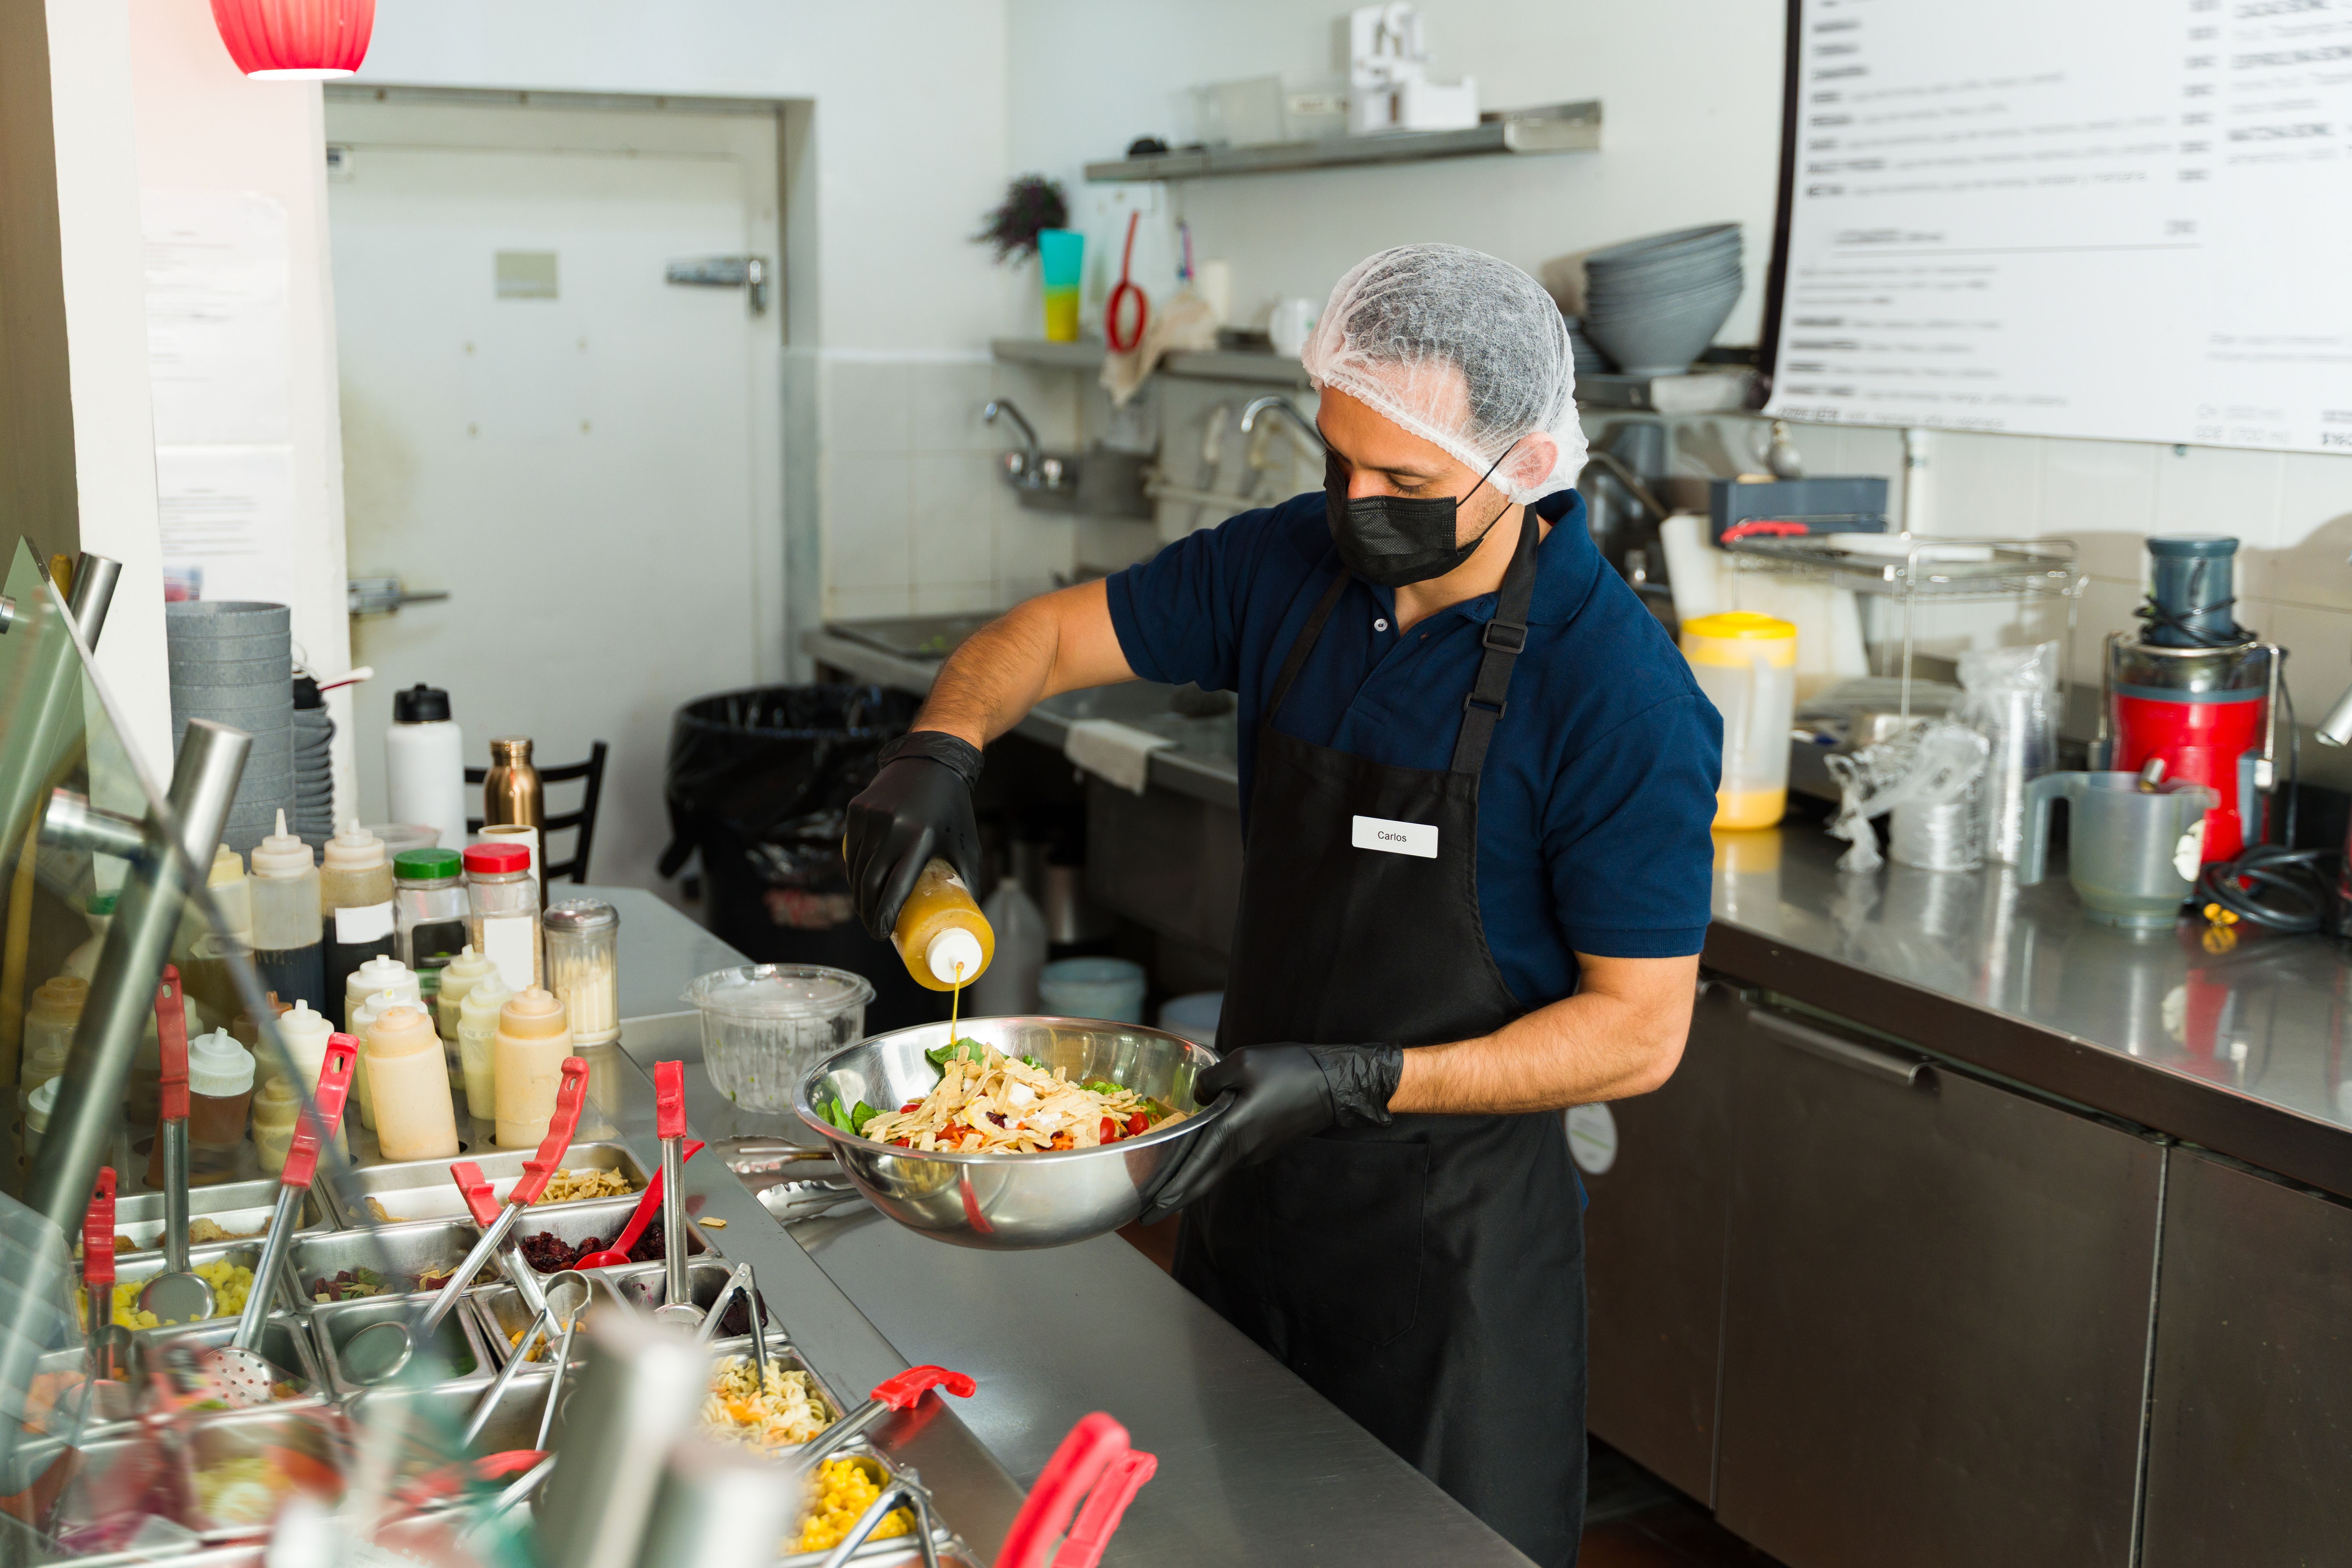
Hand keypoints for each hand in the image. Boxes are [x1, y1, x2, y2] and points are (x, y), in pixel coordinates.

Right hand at [844, 732, 982, 937]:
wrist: (932, 760)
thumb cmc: (953, 808)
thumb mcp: (966, 842)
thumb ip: (968, 877)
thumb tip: (971, 916)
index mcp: (920, 838)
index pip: (894, 887)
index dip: (884, 916)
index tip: (881, 935)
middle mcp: (891, 827)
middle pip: (870, 883)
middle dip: (868, 912)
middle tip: (874, 928)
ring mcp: (870, 817)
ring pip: (856, 868)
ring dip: (858, 894)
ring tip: (867, 910)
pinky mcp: (857, 809)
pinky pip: (851, 849)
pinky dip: (853, 871)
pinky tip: (860, 884)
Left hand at [1135, 1042, 1401, 1224]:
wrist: (1335, 1083)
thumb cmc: (1290, 1070)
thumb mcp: (1243, 1062)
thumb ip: (1211, 1080)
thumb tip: (1199, 1096)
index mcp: (1233, 1132)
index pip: (1195, 1169)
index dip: (1171, 1191)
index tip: (1150, 1211)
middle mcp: (1243, 1150)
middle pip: (1203, 1180)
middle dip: (1174, 1197)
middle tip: (1148, 1213)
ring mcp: (1256, 1151)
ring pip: (1216, 1168)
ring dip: (1191, 1178)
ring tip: (1165, 1185)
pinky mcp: (1265, 1145)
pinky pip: (1230, 1157)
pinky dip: (1210, 1162)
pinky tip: (1198, 1155)